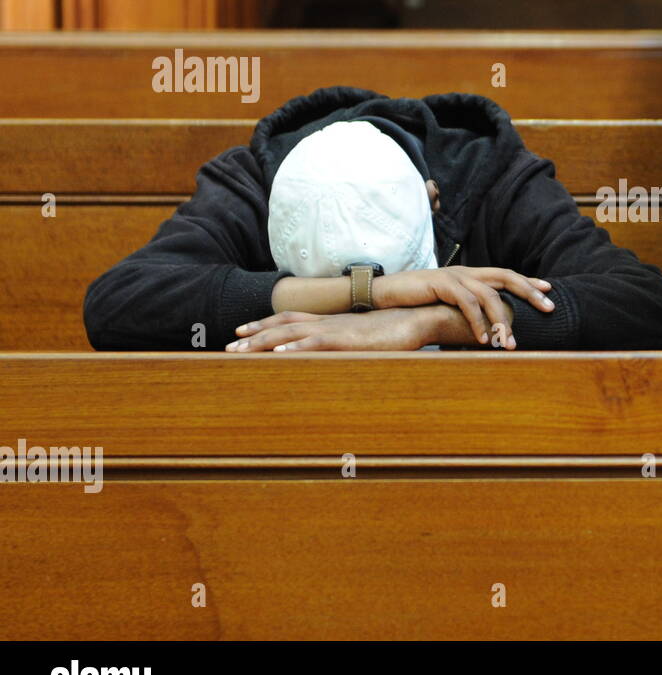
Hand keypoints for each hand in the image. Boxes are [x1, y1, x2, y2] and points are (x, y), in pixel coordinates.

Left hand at [226, 309, 432, 352]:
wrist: (418, 319)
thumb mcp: (366, 339)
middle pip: (284, 323)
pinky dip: (295, 346)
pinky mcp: (348, 339)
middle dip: (255, 334)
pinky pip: (316, 341)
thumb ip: (349, 345)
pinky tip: (278, 353)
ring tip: (241, 348)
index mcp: (332, 322)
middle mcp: (329, 322)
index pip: (292, 318)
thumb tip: (337, 356)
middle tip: (230, 344)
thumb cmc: (397, 332)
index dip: (266, 323)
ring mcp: (337, 329)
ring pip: (291, 331)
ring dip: (263, 339)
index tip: (244, 329)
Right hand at [373, 266, 552, 345]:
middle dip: (530, 292)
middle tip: (548, 308)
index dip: (528, 281)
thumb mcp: (446, 303)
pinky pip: (467, 303)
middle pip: (506, 277)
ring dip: (502, 320)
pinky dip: (478, 322)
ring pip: (489, 295)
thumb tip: (486, 325)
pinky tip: (482, 339)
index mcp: (469, 275)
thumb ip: (466, 308)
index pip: (506, 274)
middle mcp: (466, 272)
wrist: (384, 293)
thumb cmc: (416, 301)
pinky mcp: (441, 283)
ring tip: (510, 343)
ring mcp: (454, 276)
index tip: (549, 291)